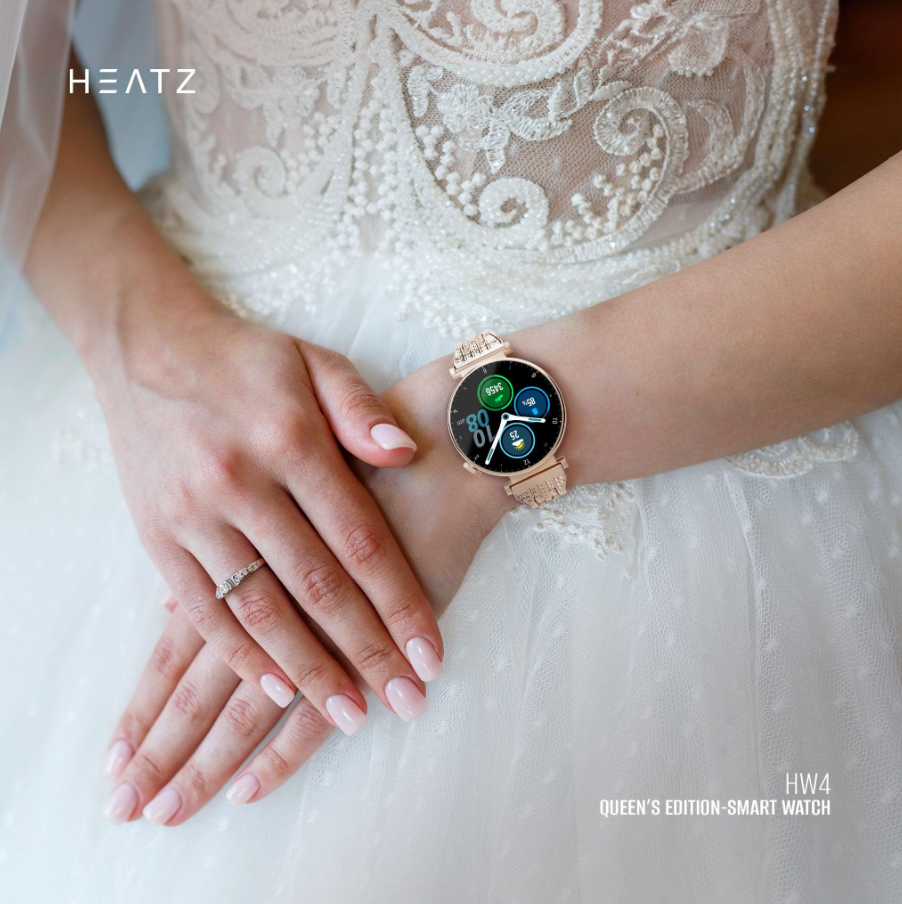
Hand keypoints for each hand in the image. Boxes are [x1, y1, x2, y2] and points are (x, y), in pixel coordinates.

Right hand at [102, 358, 510, 823]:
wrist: (149, 347)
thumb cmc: (247, 359)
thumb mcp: (315, 362)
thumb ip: (363, 409)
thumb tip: (409, 452)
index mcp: (292, 440)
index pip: (360, 540)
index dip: (399, 603)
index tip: (430, 655)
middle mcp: (242, 482)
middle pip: (317, 586)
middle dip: (366, 651)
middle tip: (404, 700)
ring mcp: (194, 513)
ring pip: (260, 610)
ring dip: (307, 670)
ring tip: (349, 713)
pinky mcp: (158, 535)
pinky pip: (202, 610)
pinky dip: (240, 654)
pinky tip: (274, 687)